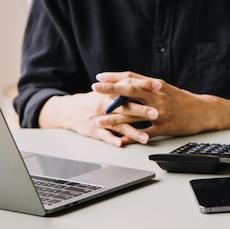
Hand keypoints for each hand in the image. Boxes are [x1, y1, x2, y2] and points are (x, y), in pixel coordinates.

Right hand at [38, 90, 155, 146]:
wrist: (70, 110)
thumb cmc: (94, 100)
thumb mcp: (109, 91)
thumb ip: (126, 88)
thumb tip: (148, 85)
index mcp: (113, 93)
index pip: (131, 87)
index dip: (145, 85)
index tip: (159, 85)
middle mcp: (107, 105)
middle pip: (127, 107)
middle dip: (142, 111)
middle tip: (157, 113)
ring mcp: (101, 118)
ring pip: (119, 125)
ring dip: (133, 132)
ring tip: (145, 138)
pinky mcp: (95, 131)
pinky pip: (105, 136)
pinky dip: (113, 140)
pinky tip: (121, 144)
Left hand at [92, 71, 224, 141]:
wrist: (203, 111)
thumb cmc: (181, 100)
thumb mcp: (164, 88)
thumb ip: (146, 86)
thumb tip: (126, 82)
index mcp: (155, 85)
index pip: (132, 78)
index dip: (114, 77)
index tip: (99, 77)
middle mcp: (157, 96)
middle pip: (130, 91)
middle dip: (110, 90)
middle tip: (95, 89)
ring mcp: (160, 112)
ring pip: (133, 114)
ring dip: (115, 117)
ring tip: (99, 120)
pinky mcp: (165, 127)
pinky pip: (145, 133)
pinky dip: (132, 137)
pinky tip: (120, 140)